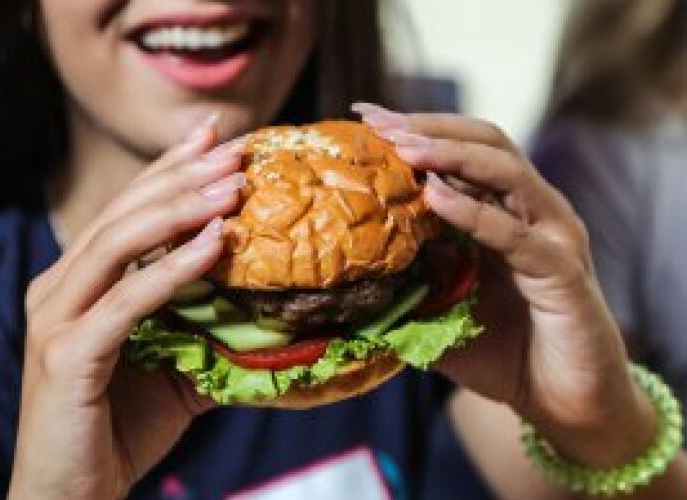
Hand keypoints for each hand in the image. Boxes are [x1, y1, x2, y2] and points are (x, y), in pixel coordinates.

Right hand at [8, 121, 245, 499]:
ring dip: (181, 209)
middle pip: (123, 214)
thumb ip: (203, 328)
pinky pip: (127, 301)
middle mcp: (57, 289)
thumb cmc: (118, 429)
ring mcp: (56, 320)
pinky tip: (215, 243)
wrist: (70, 495)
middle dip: (182, 177)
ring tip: (233, 185)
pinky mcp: (67, 356)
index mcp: (76, 284)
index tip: (212, 137)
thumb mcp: (171, 366)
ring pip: (118, 243)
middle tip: (235, 149)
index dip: (167, 170)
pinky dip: (172, 268)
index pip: (125, 212)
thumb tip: (265, 307)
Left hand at [352, 103, 656, 467]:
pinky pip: (519, 235)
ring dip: (453, 156)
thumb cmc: (503, 354)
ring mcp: (554, 237)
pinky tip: (436, 198)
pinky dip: (476, 213)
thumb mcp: (440, 312)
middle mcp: (533, 213)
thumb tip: (343, 278)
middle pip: (487, 142)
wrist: (561, 403)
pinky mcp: (563, 274)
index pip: (462, 153)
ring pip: (508, 173)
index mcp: (506, 212)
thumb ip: (407, 286)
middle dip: (430, 128)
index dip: (416, 130)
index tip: (365, 118)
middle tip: (379, 123)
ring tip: (404, 149)